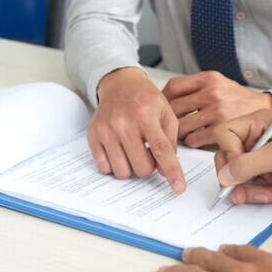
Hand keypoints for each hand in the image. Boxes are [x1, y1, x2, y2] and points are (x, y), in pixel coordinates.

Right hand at [87, 68, 185, 193]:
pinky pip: (104, 168)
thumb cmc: (146, 100)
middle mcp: (123, 123)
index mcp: (146, 115)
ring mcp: (105, 130)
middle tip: (148, 151)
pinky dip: (115, 165)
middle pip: (142, 167)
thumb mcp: (166, 113)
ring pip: (123, 172)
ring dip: (132, 166)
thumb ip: (170, 142)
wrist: (119, 83)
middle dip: (149, 165)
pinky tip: (120, 150)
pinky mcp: (93, 136)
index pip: (162, 150)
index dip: (172, 171)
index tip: (178, 188)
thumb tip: (166, 171)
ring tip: (134, 150)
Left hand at [162, 71, 271, 147]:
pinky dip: (190, 142)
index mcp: (209, 78)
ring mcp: (217, 111)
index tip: (160, 106)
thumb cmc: (237, 99)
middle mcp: (212, 92)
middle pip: (174, 107)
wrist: (263, 109)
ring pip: (181, 125)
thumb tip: (167, 99)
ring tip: (179, 134)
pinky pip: (194, 139)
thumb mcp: (218, 83)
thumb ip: (196, 87)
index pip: (174, 86)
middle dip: (167, 118)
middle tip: (165, 125)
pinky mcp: (222, 128)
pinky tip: (193, 140)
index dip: (162, 98)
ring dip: (177, 133)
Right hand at [213, 109, 271, 204]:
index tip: (236, 169)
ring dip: (250, 190)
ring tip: (270, 193)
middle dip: (234, 179)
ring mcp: (256, 160)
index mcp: (256, 124)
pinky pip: (247, 188)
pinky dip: (259, 195)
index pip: (225, 134)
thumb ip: (249, 164)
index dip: (227, 152)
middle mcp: (253, 140)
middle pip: (226, 159)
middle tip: (240, 194)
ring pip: (235, 177)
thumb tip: (225, 176)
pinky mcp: (261, 176)